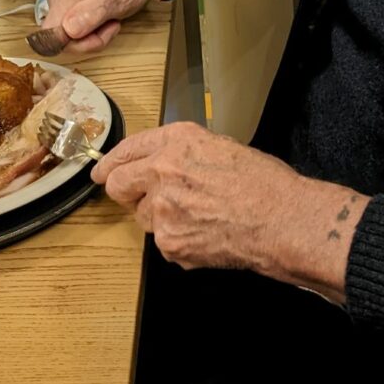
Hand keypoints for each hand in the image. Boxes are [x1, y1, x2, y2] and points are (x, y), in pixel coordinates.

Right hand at [40, 0, 185, 56]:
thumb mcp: (122, 1)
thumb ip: (93, 14)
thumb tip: (68, 29)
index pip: (52, 33)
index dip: (75, 43)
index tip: (98, 36)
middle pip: (56, 31)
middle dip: (84, 37)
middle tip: (108, 25)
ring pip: (61, 25)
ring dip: (86, 30)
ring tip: (107, 16)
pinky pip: (65, 15)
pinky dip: (83, 20)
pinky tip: (99, 11)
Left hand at [90, 121, 369, 299]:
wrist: (281, 219)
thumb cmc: (263, 182)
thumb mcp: (220, 146)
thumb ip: (182, 152)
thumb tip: (159, 164)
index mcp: (176, 141)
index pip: (127, 150)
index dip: (111, 163)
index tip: (101, 172)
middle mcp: (162, 170)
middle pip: (117, 185)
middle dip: (125, 192)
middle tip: (144, 198)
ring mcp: (163, 209)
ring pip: (142, 217)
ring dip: (159, 218)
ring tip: (197, 216)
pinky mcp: (170, 243)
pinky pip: (163, 242)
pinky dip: (179, 240)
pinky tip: (206, 233)